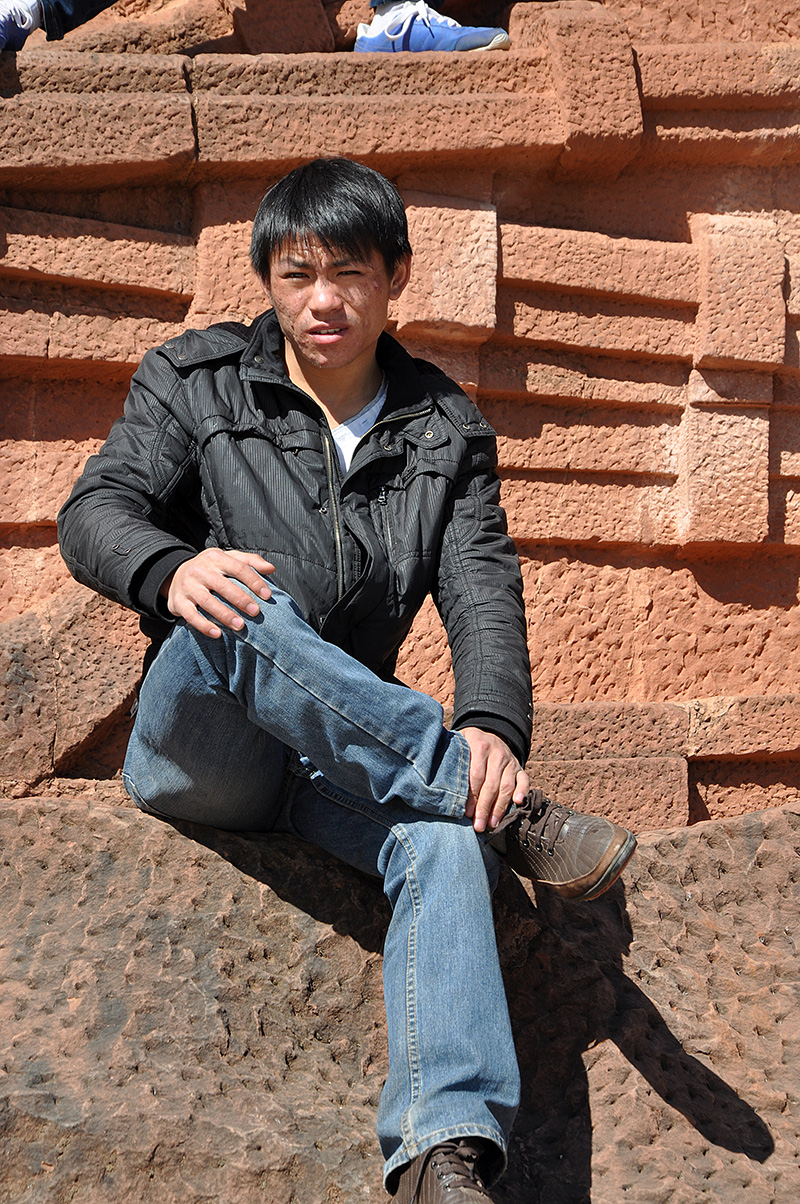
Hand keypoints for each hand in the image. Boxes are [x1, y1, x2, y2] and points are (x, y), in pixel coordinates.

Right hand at [160, 548, 274, 637]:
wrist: (174, 575)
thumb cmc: (210, 569)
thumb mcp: (227, 559)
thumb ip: (250, 561)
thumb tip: (271, 569)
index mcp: (215, 558)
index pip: (238, 568)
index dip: (254, 582)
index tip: (267, 596)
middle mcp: (200, 570)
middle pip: (223, 585)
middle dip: (241, 599)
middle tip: (256, 612)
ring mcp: (188, 586)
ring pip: (207, 601)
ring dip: (224, 615)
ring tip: (240, 626)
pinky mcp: (178, 602)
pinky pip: (191, 615)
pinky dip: (203, 625)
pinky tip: (217, 634)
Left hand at [460, 727, 528, 833]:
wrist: (488, 736)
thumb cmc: (467, 747)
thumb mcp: (458, 745)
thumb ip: (452, 760)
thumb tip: (438, 783)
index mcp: (479, 745)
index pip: (476, 775)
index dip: (471, 796)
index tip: (466, 813)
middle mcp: (497, 752)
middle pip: (491, 784)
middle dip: (484, 807)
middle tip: (479, 825)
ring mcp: (510, 760)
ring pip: (506, 786)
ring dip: (500, 807)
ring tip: (492, 823)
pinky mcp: (519, 767)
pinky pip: (524, 780)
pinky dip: (523, 791)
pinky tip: (517, 803)